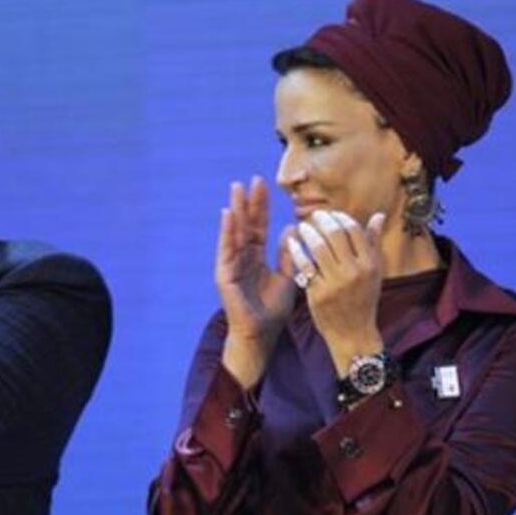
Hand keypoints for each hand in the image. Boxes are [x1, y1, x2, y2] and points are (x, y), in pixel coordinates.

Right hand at [214, 176, 296, 387]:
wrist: (260, 334)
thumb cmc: (272, 310)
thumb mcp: (287, 278)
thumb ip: (288, 255)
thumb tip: (291, 229)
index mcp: (256, 257)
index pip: (259, 227)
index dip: (261, 207)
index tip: (265, 185)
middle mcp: (242, 257)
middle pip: (245, 225)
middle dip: (248, 202)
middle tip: (251, 179)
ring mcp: (231, 265)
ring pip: (234, 232)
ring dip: (235, 210)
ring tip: (236, 189)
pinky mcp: (224, 274)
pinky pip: (225, 249)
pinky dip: (226, 232)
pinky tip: (227, 215)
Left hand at [286, 210, 385, 376]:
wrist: (353, 332)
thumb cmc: (363, 299)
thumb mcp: (374, 272)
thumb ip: (372, 243)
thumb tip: (378, 215)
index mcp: (371, 263)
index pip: (354, 230)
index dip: (339, 217)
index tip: (330, 214)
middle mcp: (355, 271)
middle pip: (335, 235)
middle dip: (322, 221)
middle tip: (314, 216)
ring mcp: (336, 282)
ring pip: (319, 247)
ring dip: (308, 232)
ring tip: (303, 227)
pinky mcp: (318, 292)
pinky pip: (305, 265)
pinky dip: (297, 251)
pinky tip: (292, 242)